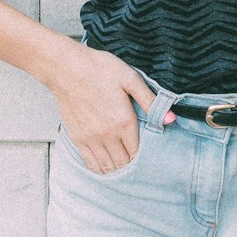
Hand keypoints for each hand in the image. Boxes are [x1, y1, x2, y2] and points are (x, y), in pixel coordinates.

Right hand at [45, 37, 173, 173]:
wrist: (65, 67)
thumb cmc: (98, 68)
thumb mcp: (130, 78)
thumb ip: (150, 101)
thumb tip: (171, 119)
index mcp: (124, 121)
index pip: (138, 152)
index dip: (144, 156)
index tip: (146, 153)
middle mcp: (108, 134)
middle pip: (124, 163)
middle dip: (131, 164)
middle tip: (135, 159)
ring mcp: (91, 138)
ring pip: (108, 166)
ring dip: (117, 169)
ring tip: (122, 163)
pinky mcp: (77, 138)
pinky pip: (91, 164)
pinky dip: (100, 169)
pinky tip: (105, 165)